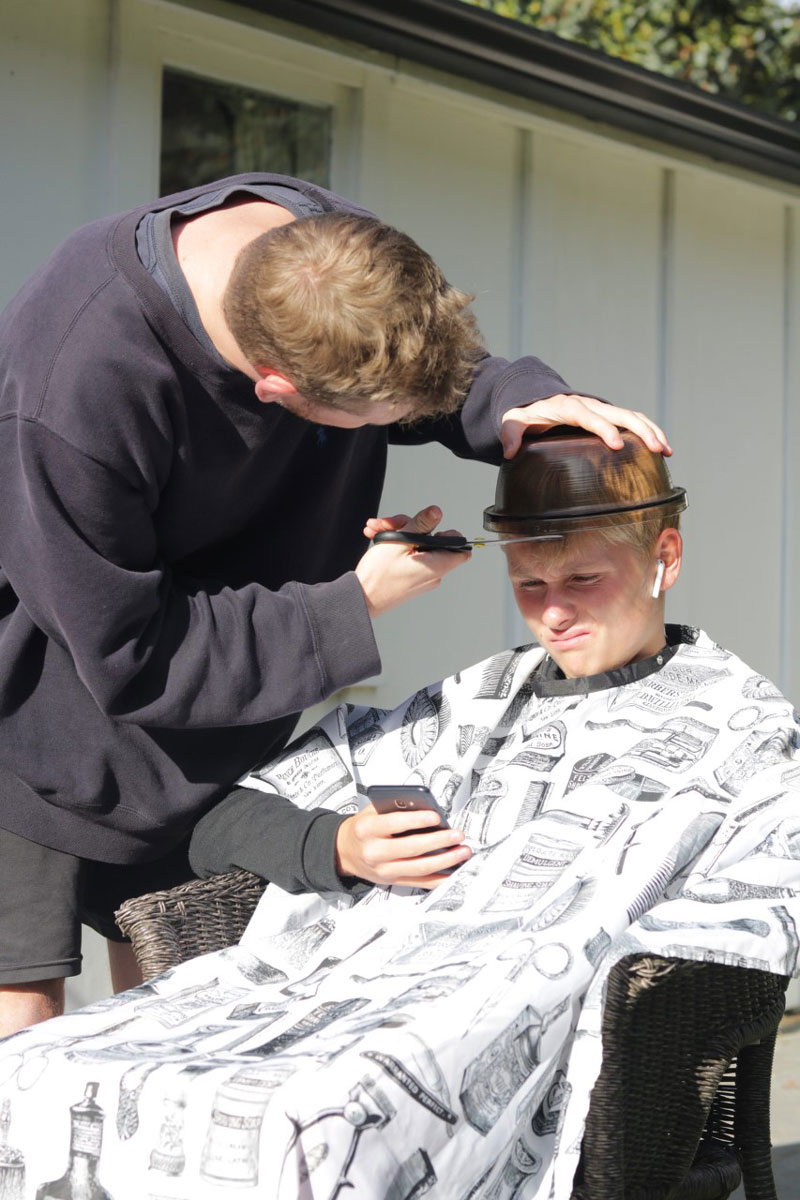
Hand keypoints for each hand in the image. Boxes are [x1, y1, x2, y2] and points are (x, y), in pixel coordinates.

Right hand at [336, 803, 471, 887]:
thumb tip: (426, 807)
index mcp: (367, 829)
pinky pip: (420, 882)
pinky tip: (454, 871)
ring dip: (445, 861)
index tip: (436, 816)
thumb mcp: (372, 811)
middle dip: (439, 841)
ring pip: (419, 868)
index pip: (394, 824)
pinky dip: (439, 879)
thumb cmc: (364, 828)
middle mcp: (374, 852)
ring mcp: (384, 870)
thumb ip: (395, 808)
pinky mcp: (392, 881)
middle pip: (411, 848)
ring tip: (462, 851)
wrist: (344, 852)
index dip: (417, 820)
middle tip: (457, 834)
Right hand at [355, 505, 469, 618]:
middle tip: (390, 525)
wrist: (362, 598)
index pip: (461, 549)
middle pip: (432, 541)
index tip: (431, 528)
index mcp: (436, 565)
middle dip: (410, 527)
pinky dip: (397, 546)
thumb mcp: (400, 541)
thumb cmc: (378, 576)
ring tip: (378, 531)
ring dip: (398, 534)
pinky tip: (380, 539)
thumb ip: (421, 524)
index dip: (449, 534)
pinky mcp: (411, 578)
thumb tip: (437, 512)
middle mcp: (433, 573)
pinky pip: (410, 557)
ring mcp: (422, 576)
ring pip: (417, 546)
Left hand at [500, 394, 671, 459]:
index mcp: (567, 407)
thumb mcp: (512, 422)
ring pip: (631, 416)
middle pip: (619, 414)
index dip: (604, 429)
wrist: (532, 398)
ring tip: (667, 451)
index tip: (617, 445)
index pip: (589, 416)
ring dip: (651, 431)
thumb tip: (509, 452)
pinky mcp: (607, 416)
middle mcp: (589, 405)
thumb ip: (510, 434)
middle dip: (640, 430)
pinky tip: (661, 449)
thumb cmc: (524, 413)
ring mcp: (600, 409)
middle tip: (656, 449)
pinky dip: (648, 431)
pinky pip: (631, 421)